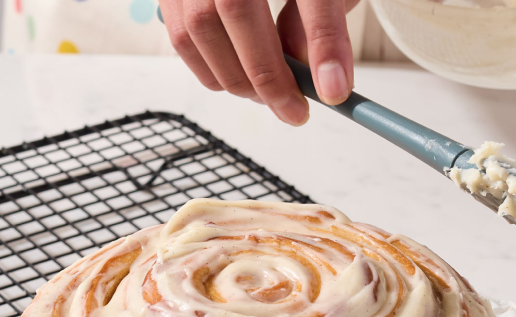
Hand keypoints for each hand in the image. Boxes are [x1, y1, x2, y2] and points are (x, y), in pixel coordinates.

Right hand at [159, 0, 359, 125]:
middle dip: (267, 75)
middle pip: (236, 9)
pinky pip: (181, 37)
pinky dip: (210, 69)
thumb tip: (309, 72)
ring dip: (234, 77)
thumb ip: (319, 19)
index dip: (324, 42)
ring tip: (264, 95)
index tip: (335, 91)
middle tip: (293, 108)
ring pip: (198, 29)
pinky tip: (237, 76)